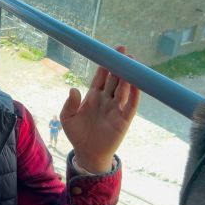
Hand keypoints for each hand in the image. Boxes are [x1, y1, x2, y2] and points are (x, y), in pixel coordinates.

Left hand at [60, 45, 139, 172]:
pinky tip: (137, 83)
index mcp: (93, 96)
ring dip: (128, 76)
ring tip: (131, 62)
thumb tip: (74, 89)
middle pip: (115, 79)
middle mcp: (106, 99)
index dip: (105, 64)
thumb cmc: (77, 134)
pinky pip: (132, 104)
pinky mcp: (124, 119)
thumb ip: (70, 103)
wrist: (87, 153)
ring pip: (124, 88)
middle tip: (123, 51)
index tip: (109, 52)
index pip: (101, 76)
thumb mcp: (67, 118)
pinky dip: (135, 94)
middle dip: (119, 65)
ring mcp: (116, 108)